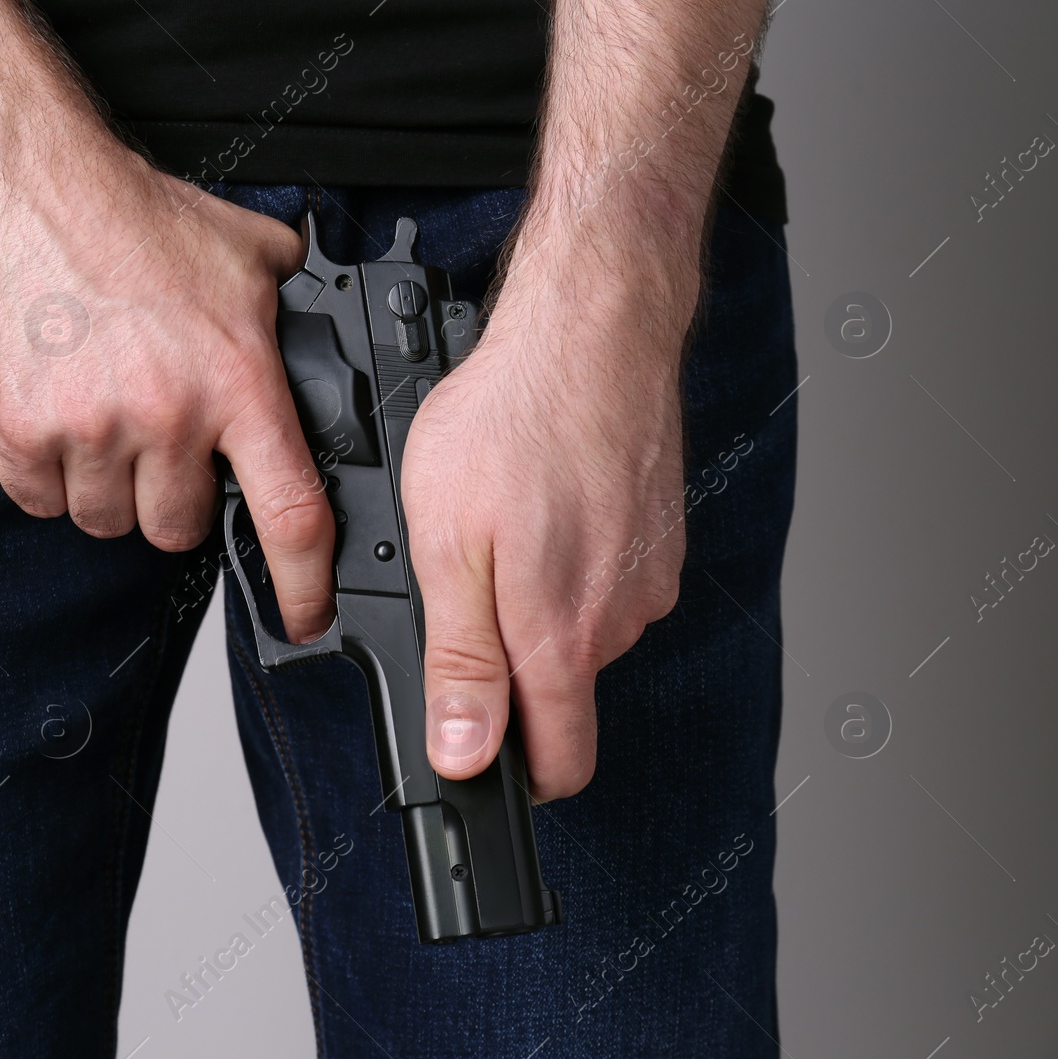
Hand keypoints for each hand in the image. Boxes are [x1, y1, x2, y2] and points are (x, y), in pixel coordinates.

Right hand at [0, 0, 337, 643]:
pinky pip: (42, 501)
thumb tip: (328, 325)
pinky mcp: (22, 430)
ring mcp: (91, 428)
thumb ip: (295, 304)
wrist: (23, 182)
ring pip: (108, 522)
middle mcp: (169, 414)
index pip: (291, 514)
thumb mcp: (248, 252)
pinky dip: (49, 475)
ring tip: (104, 417)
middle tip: (161, 443)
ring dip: (109, 488)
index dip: (305, 585)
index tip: (304, 617)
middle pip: (179, 530)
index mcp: (238, 380)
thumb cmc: (130, 213)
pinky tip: (57, 416)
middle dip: (174, 499)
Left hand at [402, 239, 696, 799]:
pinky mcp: (660, 541)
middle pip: (563, 695)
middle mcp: (618, 620)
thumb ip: (461, 663)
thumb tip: (466, 756)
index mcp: (562, 637)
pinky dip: (572, 560)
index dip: (515, 777)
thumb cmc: (511, 422)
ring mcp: (647, 579)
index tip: (481, 758)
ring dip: (540, 604)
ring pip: (583, 633)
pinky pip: (607, 582)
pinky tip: (544, 508)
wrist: (591, 331)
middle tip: (464, 590)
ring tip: (502, 534)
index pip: (561, 764)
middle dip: (513, 668)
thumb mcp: (447, 548)